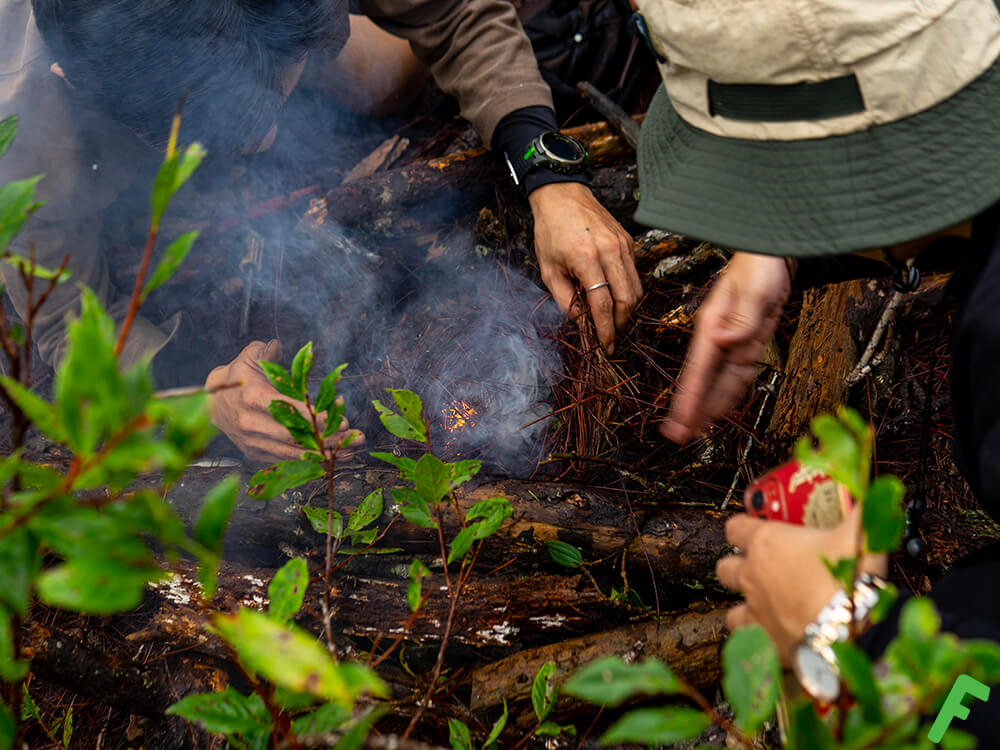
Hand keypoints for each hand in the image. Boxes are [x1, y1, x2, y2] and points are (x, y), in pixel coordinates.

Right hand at [205, 339, 362, 461]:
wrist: (209, 406)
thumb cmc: (237, 379)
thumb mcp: (249, 359)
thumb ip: (268, 351)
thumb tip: (279, 345)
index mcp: (252, 397)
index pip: (288, 409)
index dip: (314, 415)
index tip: (339, 416)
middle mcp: (252, 424)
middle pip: (295, 435)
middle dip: (327, 438)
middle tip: (354, 436)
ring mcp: (253, 442)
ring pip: (293, 451)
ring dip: (325, 452)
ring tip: (351, 451)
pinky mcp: (256, 454)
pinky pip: (286, 459)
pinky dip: (310, 460)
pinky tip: (332, 457)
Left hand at [529, 182, 641, 354]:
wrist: (562, 195)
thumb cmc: (550, 231)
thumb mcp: (547, 268)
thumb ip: (564, 298)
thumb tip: (581, 321)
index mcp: (586, 259)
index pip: (603, 304)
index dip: (605, 329)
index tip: (605, 345)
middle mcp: (609, 251)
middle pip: (627, 299)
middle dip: (621, 323)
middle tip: (611, 336)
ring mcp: (623, 245)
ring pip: (636, 288)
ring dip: (627, 309)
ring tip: (613, 320)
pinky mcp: (628, 241)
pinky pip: (634, 273)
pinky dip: (628, 289)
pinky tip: (614, 296)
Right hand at [662, 251, 790, 442]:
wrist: (770, 252)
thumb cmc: (758, 264)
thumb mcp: (754, 288)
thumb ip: (742, 318)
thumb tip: (725, 341)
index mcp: (713, 325)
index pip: (698, 369)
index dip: (688, 397)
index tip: (679, 420)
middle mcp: (718, 336)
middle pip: (704, 380)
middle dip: (693, 409)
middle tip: (680, 436)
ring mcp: (732, 340)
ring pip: (720, 381)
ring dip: (710, 406)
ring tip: (697, 430)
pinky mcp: (748, 341)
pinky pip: (738, 373)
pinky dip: (730, 392)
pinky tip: (721, 407)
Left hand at [715, 510, 886, 663]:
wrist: (851, 631)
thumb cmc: (850, 577)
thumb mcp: (859, 535)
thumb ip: (861, 512)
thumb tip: (874, 493)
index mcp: (766, 544)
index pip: (734, 528)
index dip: (743, 527)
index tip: (755, 529)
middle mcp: (752, 577)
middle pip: (725, 568)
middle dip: (738, 568)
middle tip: (762, 570)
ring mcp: (755, 612)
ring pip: (731, 610)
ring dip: (744, 609)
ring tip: (766, 609)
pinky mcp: (765, 643)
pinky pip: (750, 643)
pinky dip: (759, 642)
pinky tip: (776, 639)